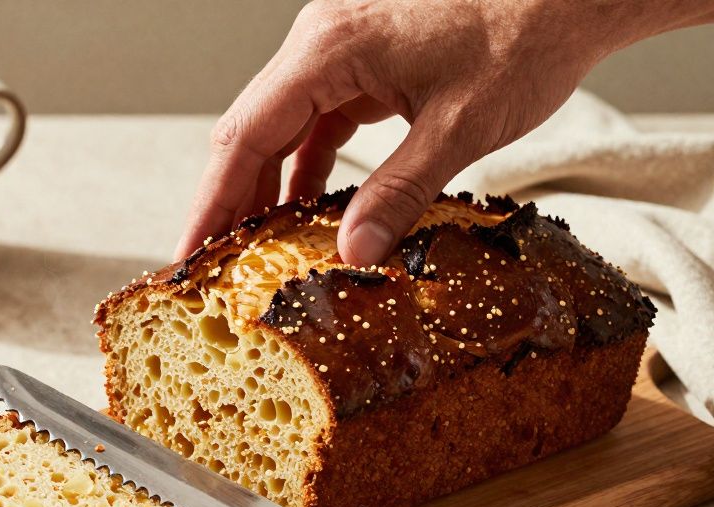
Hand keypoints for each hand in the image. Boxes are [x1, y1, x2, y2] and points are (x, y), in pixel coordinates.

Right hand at [176, 0, 713, 264]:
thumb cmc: (522, 35)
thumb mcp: (458, 130)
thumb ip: (398, 194)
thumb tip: (352, 252)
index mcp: (328, 51)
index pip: (245, 136)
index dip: (213, 201)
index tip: (192, 251)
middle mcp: (320, 43)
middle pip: (251, 132)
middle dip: (231, 201)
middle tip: (214, 264)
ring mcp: (339, 50)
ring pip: (280, 128)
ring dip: (269, 188)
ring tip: (255, 249)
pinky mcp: (363, 61)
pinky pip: (316, 120)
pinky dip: (306, 168)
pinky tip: (308, 213)